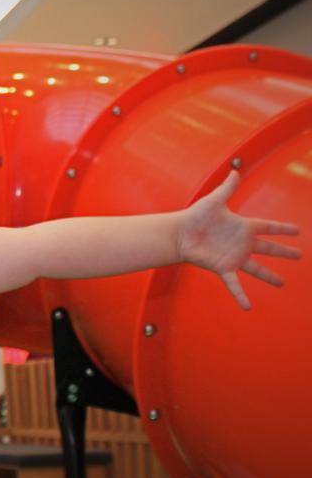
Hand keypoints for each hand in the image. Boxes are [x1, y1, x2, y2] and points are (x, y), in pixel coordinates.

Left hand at [178, 170, 300, 308]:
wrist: (179, 233)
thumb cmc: (195, 216)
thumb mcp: (214, 201)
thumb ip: (227, 188)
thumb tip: (235, 170)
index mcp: (243, 227)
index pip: (268, 227)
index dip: (282, 228)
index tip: (297, 230)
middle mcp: (242, 243)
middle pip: (268, 248)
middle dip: (284, 251)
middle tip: (299, 255)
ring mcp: (234, 257)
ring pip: (256, 269)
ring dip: (269, 276)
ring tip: (282, 284)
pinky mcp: (223, 268)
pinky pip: (235, 284)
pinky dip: (240, 295)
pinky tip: (247, 307)